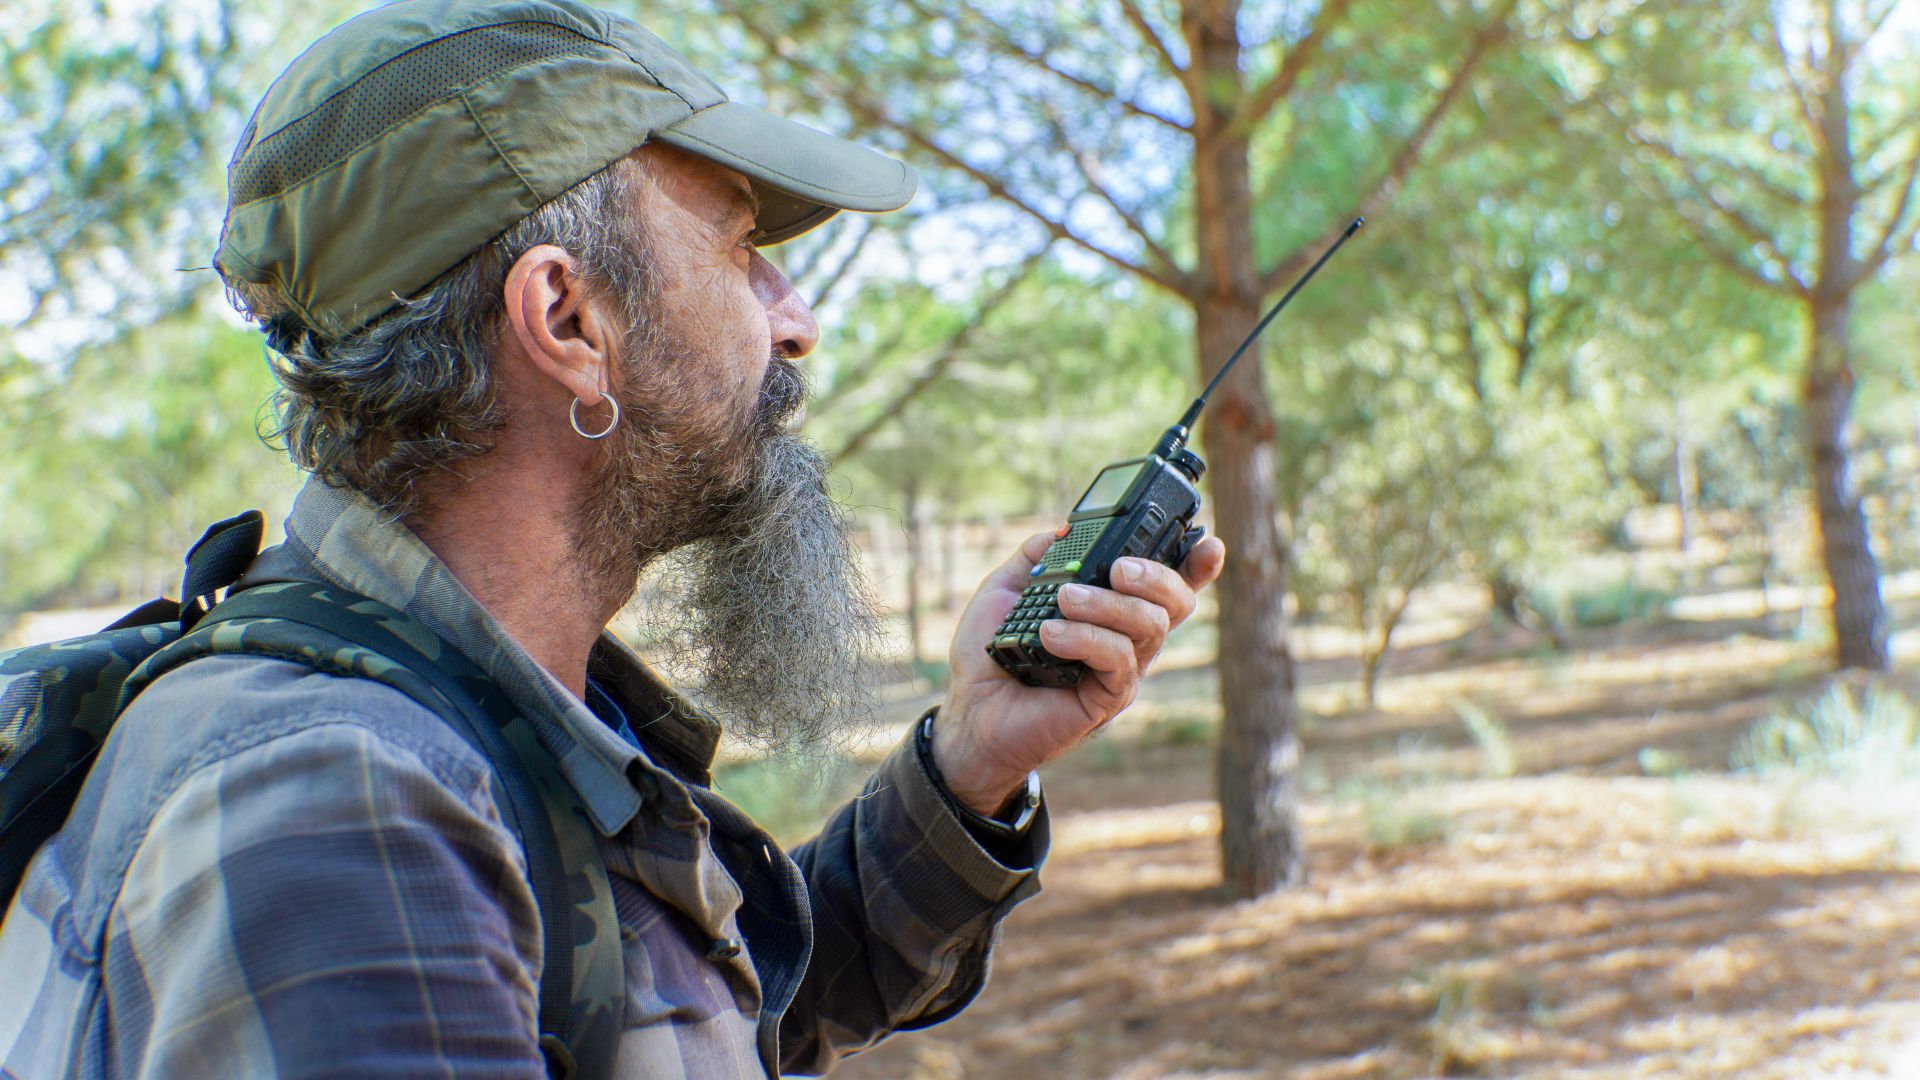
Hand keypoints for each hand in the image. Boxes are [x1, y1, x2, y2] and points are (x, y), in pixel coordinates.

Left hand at [933, 530, 1226, 814]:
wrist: (969, 710)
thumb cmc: (990, 653)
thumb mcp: (1006, 590)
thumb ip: (1036, 556)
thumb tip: (1064, 531)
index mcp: (1113, 607)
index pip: (1168, 582)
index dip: (1197, 564)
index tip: (1209, 543)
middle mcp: (1128, 638)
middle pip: (1175, 603)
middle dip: (1157, 576)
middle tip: (1118, 568)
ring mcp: (1122, 670)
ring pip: (1149, 626)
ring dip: (1108, 605)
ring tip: (1063, 600)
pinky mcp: (1108, 699)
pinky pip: (1120, 661)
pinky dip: (1087, 638)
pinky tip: (1050, 634)